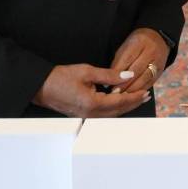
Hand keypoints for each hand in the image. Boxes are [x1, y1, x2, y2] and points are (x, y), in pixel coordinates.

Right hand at [32, 63, 151, 116]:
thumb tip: (128, 76)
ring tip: (136, 98)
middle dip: (133, 103)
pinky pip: (104, 115)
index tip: (145, 91)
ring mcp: (86, 117)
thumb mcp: (87, 71)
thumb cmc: (60, 77)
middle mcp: (90, 114)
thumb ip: (110, 75)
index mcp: (92, 103)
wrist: (41, 87)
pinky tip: (119, 102)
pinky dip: (115, 109)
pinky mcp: (83, 115)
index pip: (120, 101)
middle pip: (118, 111)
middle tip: (146, 95)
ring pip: (112, 115)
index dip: (134, 96)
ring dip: (125, 107)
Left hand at [109, 28, 169, 94]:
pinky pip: (150, 83)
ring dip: (132, 90)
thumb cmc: (136, 44)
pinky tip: (132, 96)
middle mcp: (150, 52)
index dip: (117, 74)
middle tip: (114, 93)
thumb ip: (118, 62)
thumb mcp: (126, 47)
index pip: (127, 60)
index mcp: (139, 42)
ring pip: (144, 79)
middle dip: (124, 84)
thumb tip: (110, 80)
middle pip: (136, 71)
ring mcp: (158, 62)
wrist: (158, 39)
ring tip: (122, 97)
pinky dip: (141, 90)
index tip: (108, 84)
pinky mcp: (161, 71)